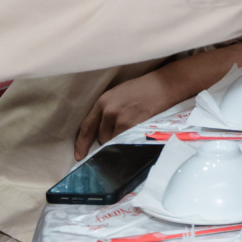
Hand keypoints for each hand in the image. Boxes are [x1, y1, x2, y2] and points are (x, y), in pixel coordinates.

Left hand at [74, 64, 191, 156]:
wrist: (162, 85)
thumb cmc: (142, 89)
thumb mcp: (118, 95)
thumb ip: (107, 111)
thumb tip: (102, 130)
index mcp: (103, 102)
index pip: (86, 127)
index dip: (81, 144)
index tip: (79, 156)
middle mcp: (108, 111)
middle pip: (101, 138)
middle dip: (108, 139)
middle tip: (122, 132)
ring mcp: (120, 120)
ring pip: (113, 142)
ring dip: (119, 141)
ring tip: (131, 131)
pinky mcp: (132, 126)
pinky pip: (124, 142)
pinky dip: (128, 142)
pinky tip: (136, 134)